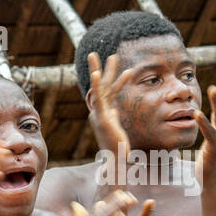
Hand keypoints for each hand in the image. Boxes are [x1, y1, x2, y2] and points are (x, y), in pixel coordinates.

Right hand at [87, 51, 134, 178]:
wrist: (117, 162)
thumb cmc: (119, 151)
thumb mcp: (119, 130)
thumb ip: (116, 120)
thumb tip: (115, 113)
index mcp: (104, 114)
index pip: (109, 93)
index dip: (116, 80)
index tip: (121, 68)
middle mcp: (99, 112)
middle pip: (99, 86)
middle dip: (98, 68)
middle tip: (97, 53)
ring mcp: (99, 114)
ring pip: (97, 89)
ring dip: (96, 70)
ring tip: (96, 55)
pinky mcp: (101, 118)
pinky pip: (98, 99)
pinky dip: (95, 86)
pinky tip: (94, 74)